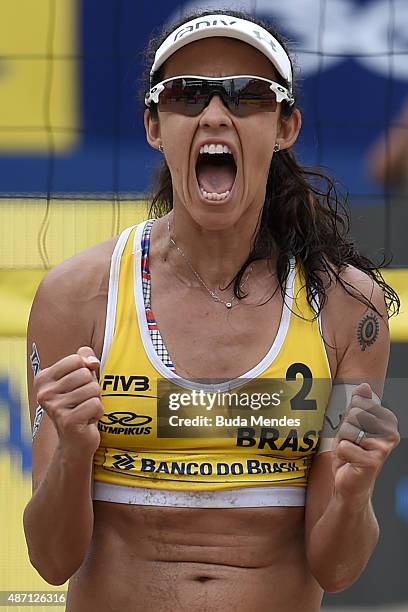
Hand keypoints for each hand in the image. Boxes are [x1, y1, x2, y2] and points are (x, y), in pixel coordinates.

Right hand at [34, 347, 103, 454]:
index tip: (79, 384)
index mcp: (43, 379)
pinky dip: (98, 412)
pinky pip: (96, 404)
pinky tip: (87, 420)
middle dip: (91, 387)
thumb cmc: (79, 405)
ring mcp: (55, 407)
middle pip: (85, 374)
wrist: (75, 441)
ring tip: (85, 410)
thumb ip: (84, 358)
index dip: (86, 370)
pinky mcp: (68, 421)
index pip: (76, 359)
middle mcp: (44, 393)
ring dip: (95, 400)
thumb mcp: (80, 377)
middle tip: (83, 401)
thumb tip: (91, 361)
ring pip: (93, 388)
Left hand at [332, 383, 399, 502]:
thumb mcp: (353, 423)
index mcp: (388, 421)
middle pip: (354, 415)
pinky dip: (341, 454)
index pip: (359, 402)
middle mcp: (390, 434)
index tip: (357, 431)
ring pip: (348, 430)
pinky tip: (350, 461)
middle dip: (346, 429)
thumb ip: (359, 404)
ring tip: (352, 452)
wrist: (351, 483)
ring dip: (343, 441)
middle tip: (352, 443)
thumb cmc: (352, 452)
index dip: (350, 417)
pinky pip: (344, 446)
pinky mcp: (373, 461)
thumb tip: (364, 386)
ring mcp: (383, 447)